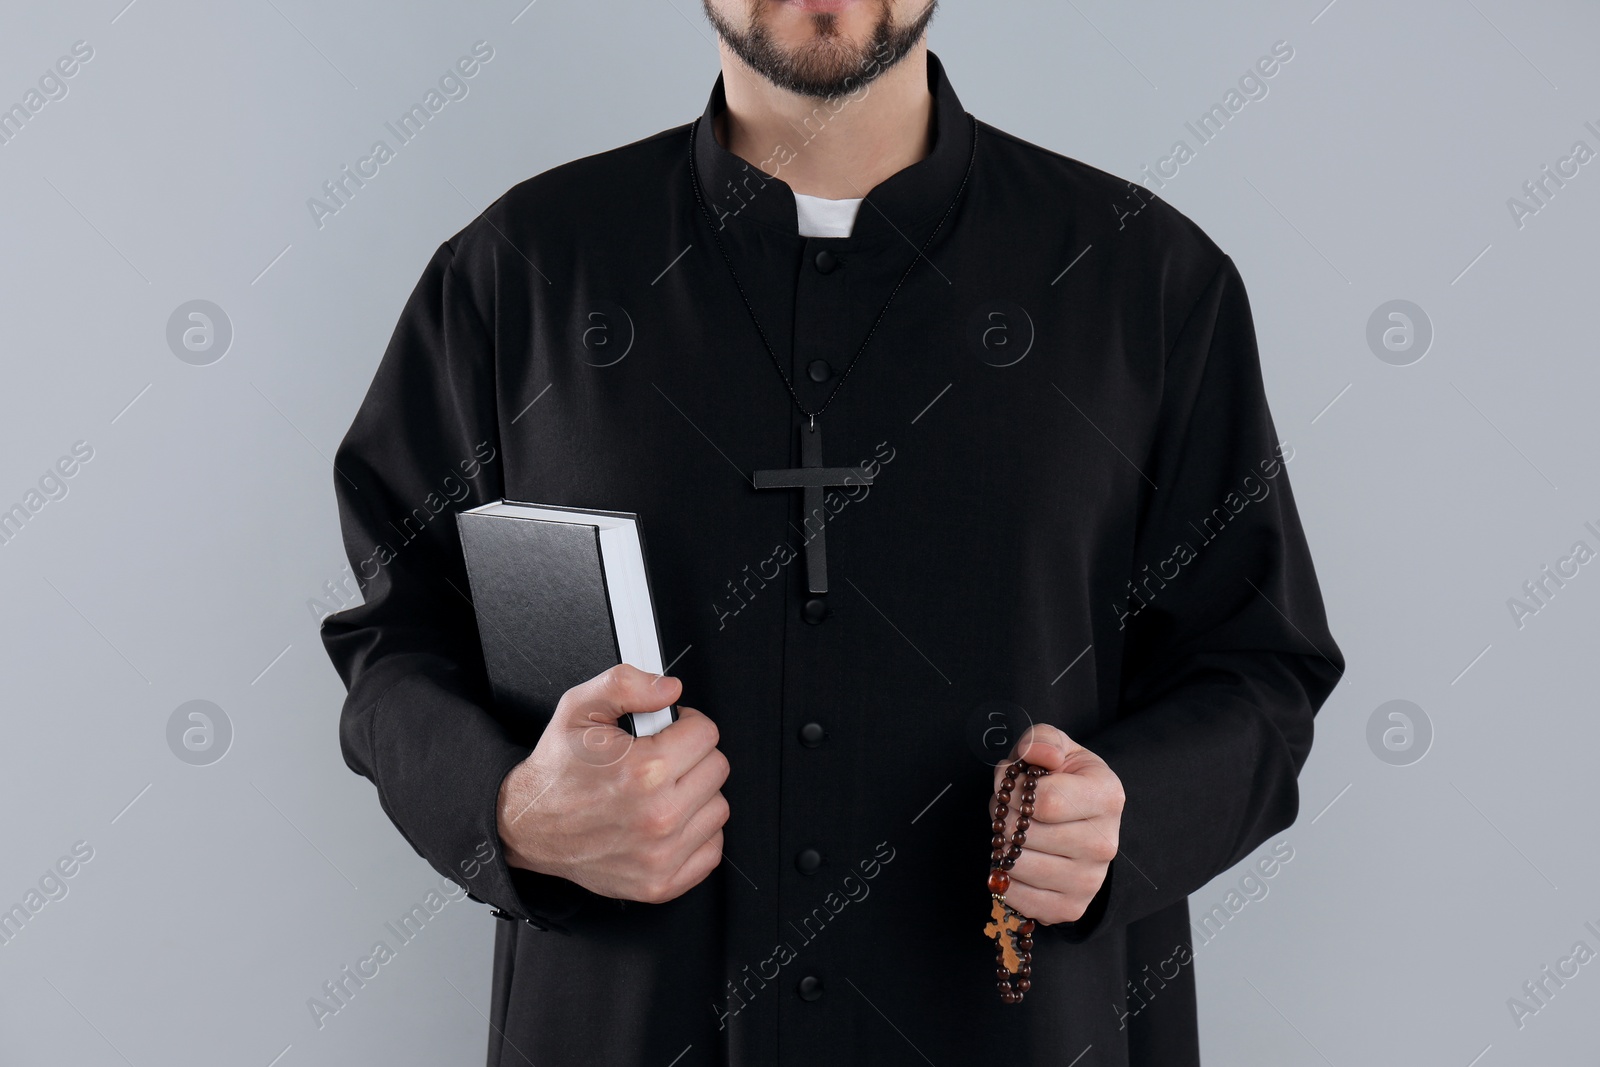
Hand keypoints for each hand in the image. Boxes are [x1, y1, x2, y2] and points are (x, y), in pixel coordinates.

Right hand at [497, 663, 729, 903]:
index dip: (686, 724)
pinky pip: (711, 849)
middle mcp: (657, 816)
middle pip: (716, 768)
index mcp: (643, 772)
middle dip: (692, 756)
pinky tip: (667, 820)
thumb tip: (669, 690)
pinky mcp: (660, 883)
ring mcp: (661, 855)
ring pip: (718, 807)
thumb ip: (626, 684)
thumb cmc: (557, 771)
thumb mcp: (579, 708)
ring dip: (696, 794)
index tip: (668, 731)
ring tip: (661, 790)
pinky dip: (695, 833)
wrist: (528, 825)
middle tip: (661, 760)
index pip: (707, 734)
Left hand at [990, 724, 1124, 924]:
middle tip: (1010, 811)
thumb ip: (1041, 740)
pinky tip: (1018, 860)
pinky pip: (1017, 898)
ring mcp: (1090, 881)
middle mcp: (1105, 843)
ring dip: (1001, 847)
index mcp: (1107, 797)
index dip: (1013, 791)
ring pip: (1017, 867)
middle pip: (1026, 836)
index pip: (1044, 802)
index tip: (1013, 786)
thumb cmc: (1064, 781)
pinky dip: (1004, 879)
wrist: (1082, 823)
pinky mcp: (1071, 908)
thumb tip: (1042, 757)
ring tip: (1015, 833)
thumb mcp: (1057, 748)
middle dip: (1004, 818)